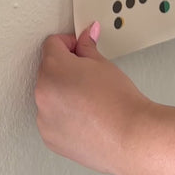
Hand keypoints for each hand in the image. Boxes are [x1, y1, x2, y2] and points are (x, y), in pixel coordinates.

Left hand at [35, 24, 149, 174]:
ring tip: (88, 99)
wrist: (130, 137)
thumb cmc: (119, 103)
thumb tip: (85, 36)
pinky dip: (63, 115)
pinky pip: (51, 118)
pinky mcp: (50, 138)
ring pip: (49, 95)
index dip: (69, 43)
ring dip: (62, 93)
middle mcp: (43, 94)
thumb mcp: (102, 64)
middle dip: (65, 68)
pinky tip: (84, 116)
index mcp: (54, 69)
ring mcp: (45, 118)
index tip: (78, 48)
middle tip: (87, 75)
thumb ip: (87, 46)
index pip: (51, 44)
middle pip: (48, 69)